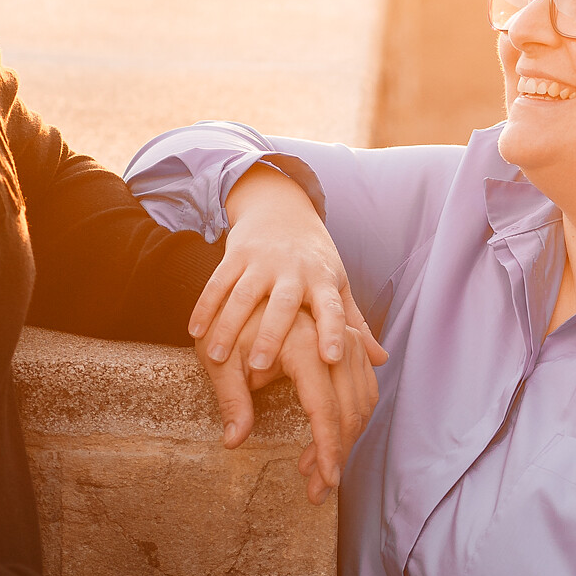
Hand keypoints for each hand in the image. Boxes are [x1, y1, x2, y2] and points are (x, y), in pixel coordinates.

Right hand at [189, 164, 386, 376]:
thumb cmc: (315, 261)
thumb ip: (354, 324)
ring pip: (243, 294)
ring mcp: (262, 260)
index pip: (332, 307)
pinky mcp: (235, 254)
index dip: (333, 332)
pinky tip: (194, 333)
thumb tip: (382, 360)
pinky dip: (204, 307)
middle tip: (260, 366)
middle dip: (271, 333)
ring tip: (216, 357)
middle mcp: (294, 269)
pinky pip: (217, 282)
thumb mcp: (338, 285)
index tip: (332, 359)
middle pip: (283, 303)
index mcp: (323, 280)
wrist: (282, 210)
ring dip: (228, 324)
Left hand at [197, 304, 379, 503]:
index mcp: (303, 345)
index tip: (325, 482)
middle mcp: (332, 341)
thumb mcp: (220, 362)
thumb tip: (233, 441)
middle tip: (319, 490)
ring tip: (315, 471)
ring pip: (363, 401)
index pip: (324, 409)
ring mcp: (345, 341)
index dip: (327, 450)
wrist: (247, 289)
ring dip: (346, 441)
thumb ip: (232, 401)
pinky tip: (326, 443)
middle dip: (337, 455)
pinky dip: (352, 419)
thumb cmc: (228, 325)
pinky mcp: (347, 346)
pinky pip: (364, 388)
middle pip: (350, 410)